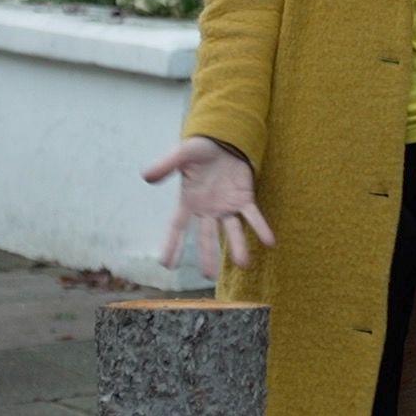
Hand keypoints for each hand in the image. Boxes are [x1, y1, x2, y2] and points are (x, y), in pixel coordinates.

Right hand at [142, 137, 276, 275]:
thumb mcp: (182, 153)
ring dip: (238, 247)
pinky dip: (261, 228)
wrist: (224, 139)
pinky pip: (253, 216)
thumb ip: (166, 165)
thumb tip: (145, 176)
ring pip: (232, 230)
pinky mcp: (244, 199)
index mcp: (189, 202)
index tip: (166, 264)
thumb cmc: (201, 149)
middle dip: (208, 256)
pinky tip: (269, 242)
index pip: (177, 227)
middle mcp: (207, 210)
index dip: (171, 244)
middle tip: (209, 276)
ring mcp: (227, 206)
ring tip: (244, 264)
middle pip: (206, 236)